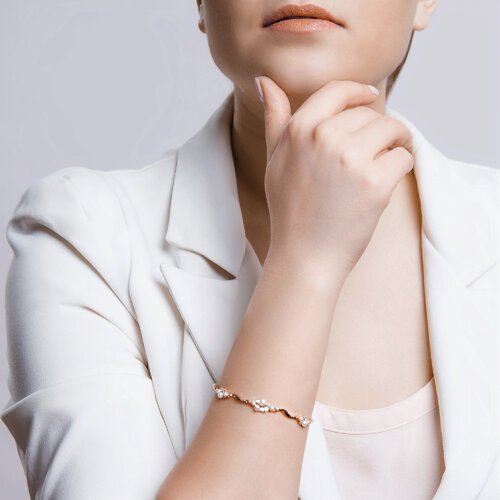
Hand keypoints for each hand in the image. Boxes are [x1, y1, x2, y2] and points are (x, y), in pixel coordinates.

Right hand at [256, 77, 413, 277]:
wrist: (304, 256)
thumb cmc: (289, 211)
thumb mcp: (275, 161)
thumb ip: (274, 118)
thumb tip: (264, 82)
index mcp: (300, 129)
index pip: (337, 90)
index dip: (359, 91)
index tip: (371, 97)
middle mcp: (325, 138)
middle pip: (369, 113)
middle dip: (377, 128)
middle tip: (374, 151)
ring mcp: (351, 159)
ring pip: (392, 129)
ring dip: (396, 142)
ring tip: (388, 159)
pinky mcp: (376, 182)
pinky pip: (404, 157)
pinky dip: (402, 167)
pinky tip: (387, 181)